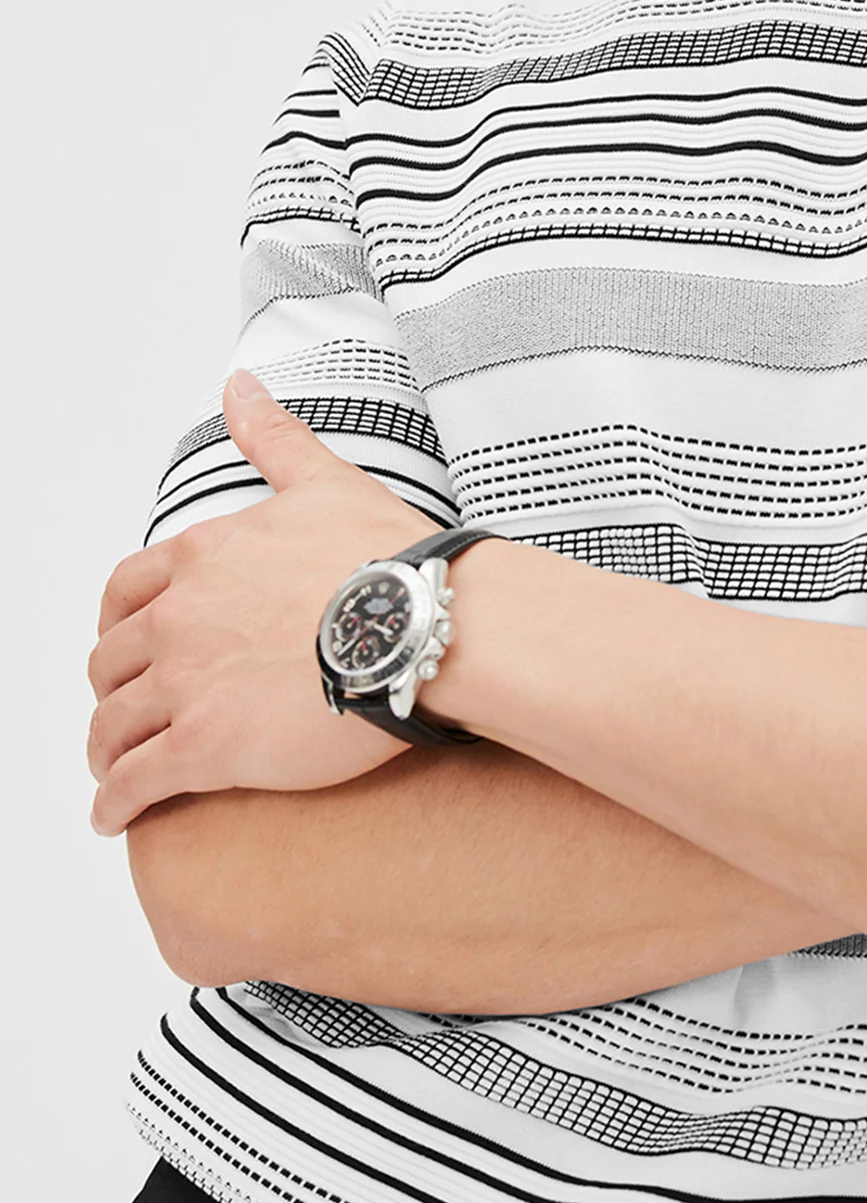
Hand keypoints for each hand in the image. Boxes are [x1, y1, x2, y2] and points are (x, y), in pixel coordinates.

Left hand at [88, 371, 441, 834]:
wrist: (425, 625)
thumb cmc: (390, 559)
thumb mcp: (324, 482)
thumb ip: (273, 438)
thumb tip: (240, 385)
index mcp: (202, 559)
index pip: (127, 593)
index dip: (118, 625)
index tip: (126, 647)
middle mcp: (178, 618)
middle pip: (111, 661)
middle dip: (112, 689)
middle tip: (125, 714)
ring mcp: (186, 684)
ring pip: (112, 724)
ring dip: (105, 750)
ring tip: (114, 773)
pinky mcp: (205, 747)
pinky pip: (134, 781)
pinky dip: (113, 802)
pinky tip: (112, 817)